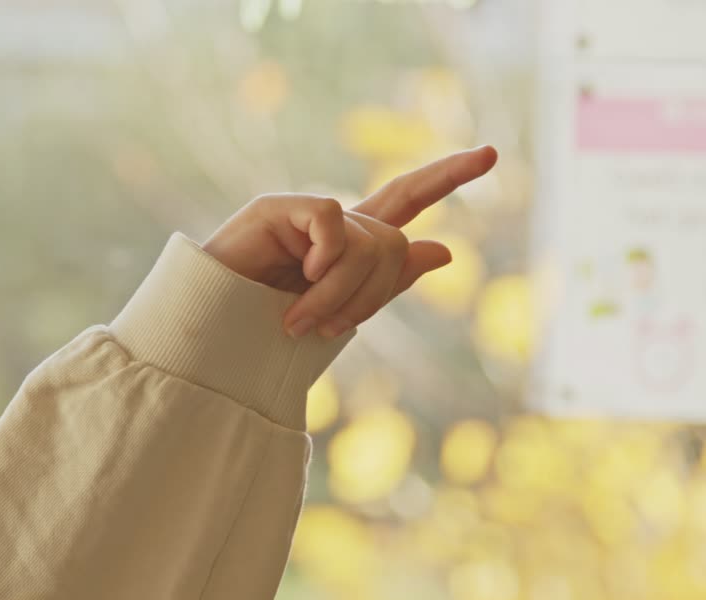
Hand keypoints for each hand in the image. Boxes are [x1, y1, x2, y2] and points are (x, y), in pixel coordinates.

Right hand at [202, 145, 497, 337]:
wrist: (212, 342)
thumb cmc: (266, 334)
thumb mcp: (340, 311)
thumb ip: (389, 279)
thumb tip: (444, 249)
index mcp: (348, 245)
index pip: (406, 199)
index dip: (447, 175)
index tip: (493, 153)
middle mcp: (332, 223)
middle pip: (394, 239)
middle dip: (374, 293)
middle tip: (330, 328)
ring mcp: (305, 213)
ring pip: (369, 241)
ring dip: (341, 294)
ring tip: (301, 321)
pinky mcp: (279, 208)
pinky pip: (335, 225)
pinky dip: (324, 264)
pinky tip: (295, 280)